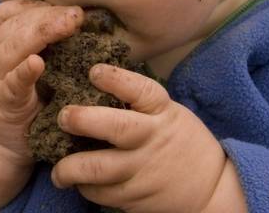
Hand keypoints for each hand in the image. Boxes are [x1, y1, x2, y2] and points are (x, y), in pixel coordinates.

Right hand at [0, 0, 83, 166]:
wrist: (0, 142)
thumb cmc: (26, 96)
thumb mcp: (30, 62)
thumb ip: (46, 42)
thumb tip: (82, 18)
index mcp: (1, 40)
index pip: (12, 11)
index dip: (38, 5)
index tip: (68, 4)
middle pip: (16, 25)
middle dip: (48, 16)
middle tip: (77, 14)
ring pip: (11, 47)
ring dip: (40, 33)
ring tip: (67, 26)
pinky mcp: (2, 102)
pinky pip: (12, 83)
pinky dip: (23, 71)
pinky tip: (37, 63)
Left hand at [51, 64, 230, 212]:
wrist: (211, 188)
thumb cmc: (180, 140)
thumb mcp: (168, 112)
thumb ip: (137, 102)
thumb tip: (94, 80)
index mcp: (161, 112)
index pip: (140, 90)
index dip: (116, 79)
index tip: (94, 71)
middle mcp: (150, 139)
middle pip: (116, 127)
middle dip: (83, 120)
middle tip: (62, 117)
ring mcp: (142, 170)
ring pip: (99, 169)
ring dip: (70, 169)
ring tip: (57, 170)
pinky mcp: (135, 197)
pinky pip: (101, 193)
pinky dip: (85, 188)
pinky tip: (77, 182)